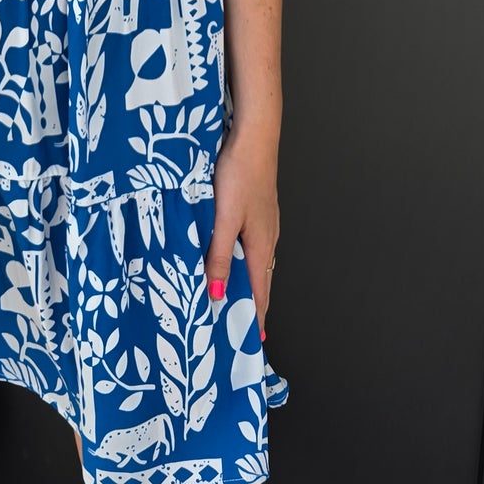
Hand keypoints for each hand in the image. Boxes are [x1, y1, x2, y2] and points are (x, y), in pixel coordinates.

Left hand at [203, 123, 279, 339]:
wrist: (254, 137)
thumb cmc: (240, 175)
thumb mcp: (225, 219)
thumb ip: (219, 256)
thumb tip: (216, 294)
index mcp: (261, 247)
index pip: (261, 295)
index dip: (256, 321)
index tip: (252, 346)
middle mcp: (267, 239)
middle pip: (259, 281)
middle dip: (250, 307)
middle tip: (236, 330)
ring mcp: (264, 223)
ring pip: (254, 262)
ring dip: (244, 283)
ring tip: (230, 300)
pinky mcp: (257, 209)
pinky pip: (251, 245)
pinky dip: (241, 260)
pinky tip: (229, 256)